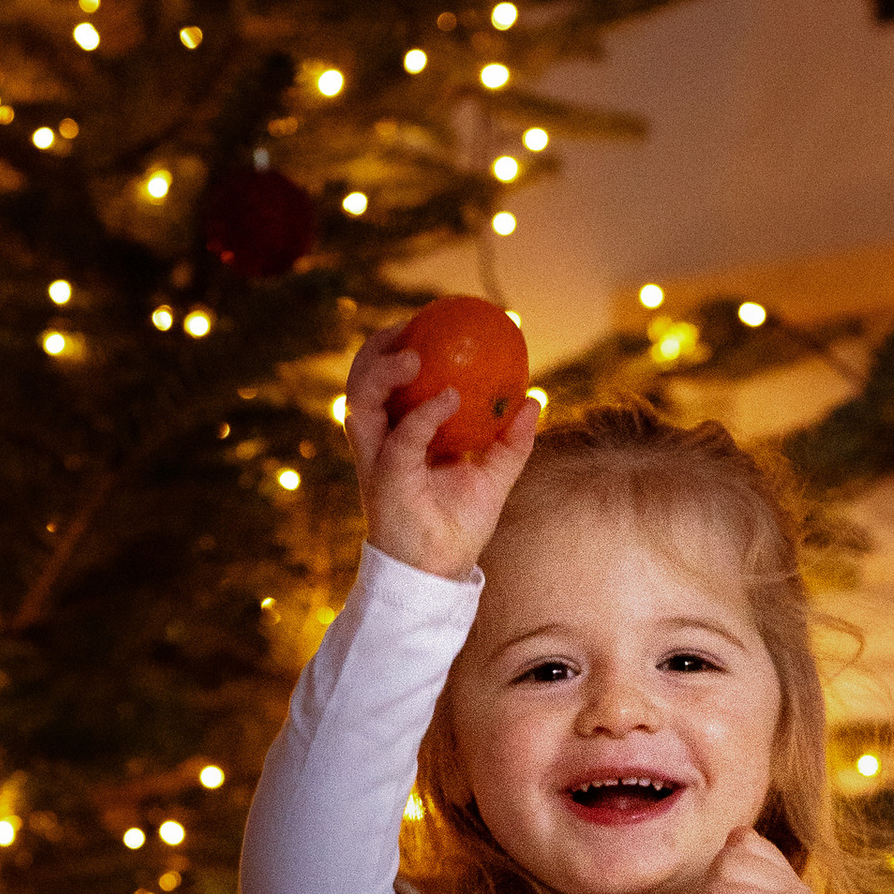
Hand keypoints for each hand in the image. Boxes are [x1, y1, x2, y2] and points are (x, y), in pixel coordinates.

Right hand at [343, 321, 536, 580]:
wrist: (442, 571)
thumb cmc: (460, 527)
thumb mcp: (493, 477)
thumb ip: (511, 441)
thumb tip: (534, 399)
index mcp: (397, 437)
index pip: (386, 384)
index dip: (396, 349)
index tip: (427, 322)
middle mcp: (380, 443)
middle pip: (360, 382)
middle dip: (376, 349)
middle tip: (411, 325)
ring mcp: (376, 460)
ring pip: (359, 399)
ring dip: (383, 370)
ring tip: (415, 351)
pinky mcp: (385, 478)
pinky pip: (401, 436)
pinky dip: (423, 414)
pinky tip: (450, 397)